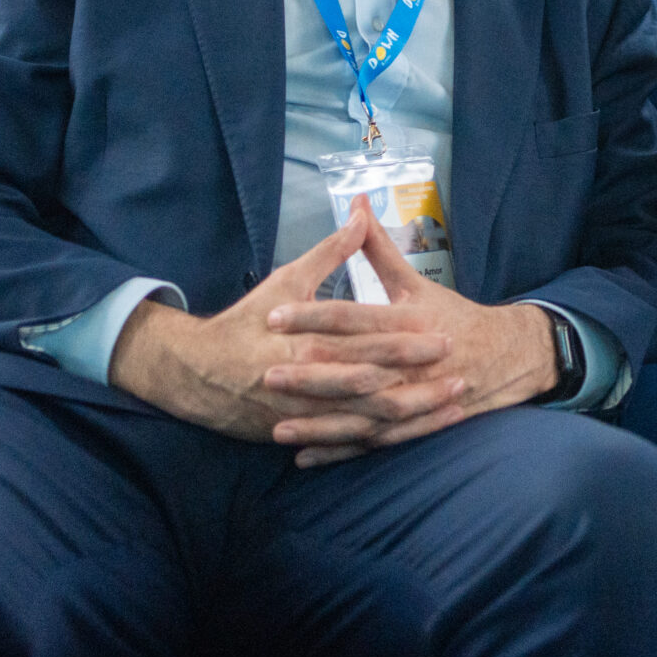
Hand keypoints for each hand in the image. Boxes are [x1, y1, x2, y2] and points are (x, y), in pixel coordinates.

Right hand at [109, 203, 457, 443]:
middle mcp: (309, 381)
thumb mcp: (286, 281)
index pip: (368, 342)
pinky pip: (347, 443)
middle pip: (376, 387)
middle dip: (421, 384)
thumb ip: (330, 252)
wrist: (195, 372)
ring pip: (368, 421)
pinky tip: (410, 435)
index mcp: (309, 341)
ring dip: (413, 416)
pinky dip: (381, 442)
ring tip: (452, 409)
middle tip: (462, 377)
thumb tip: (361, 213)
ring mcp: (305, 413)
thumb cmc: (246, 322)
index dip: (409, 341)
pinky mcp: (301, 434)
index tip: (445, 336)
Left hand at [264, 209, 559, 466]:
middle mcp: (413, 361)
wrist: (506, 357)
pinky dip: (340, 452)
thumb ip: (379, 246)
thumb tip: (356, 203)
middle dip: (311, 374)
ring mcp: (415, 397)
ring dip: (321, 424)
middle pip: (356, 369)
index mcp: (410, 321)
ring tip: (278, 427)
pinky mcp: (415, 425)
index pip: (355, 317)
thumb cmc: (453, 315)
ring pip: (363, 414)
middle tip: (267, 373)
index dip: (314, 316)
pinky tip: (305, 458)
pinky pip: (373, 443)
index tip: (275, 316)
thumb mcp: (416, 281)